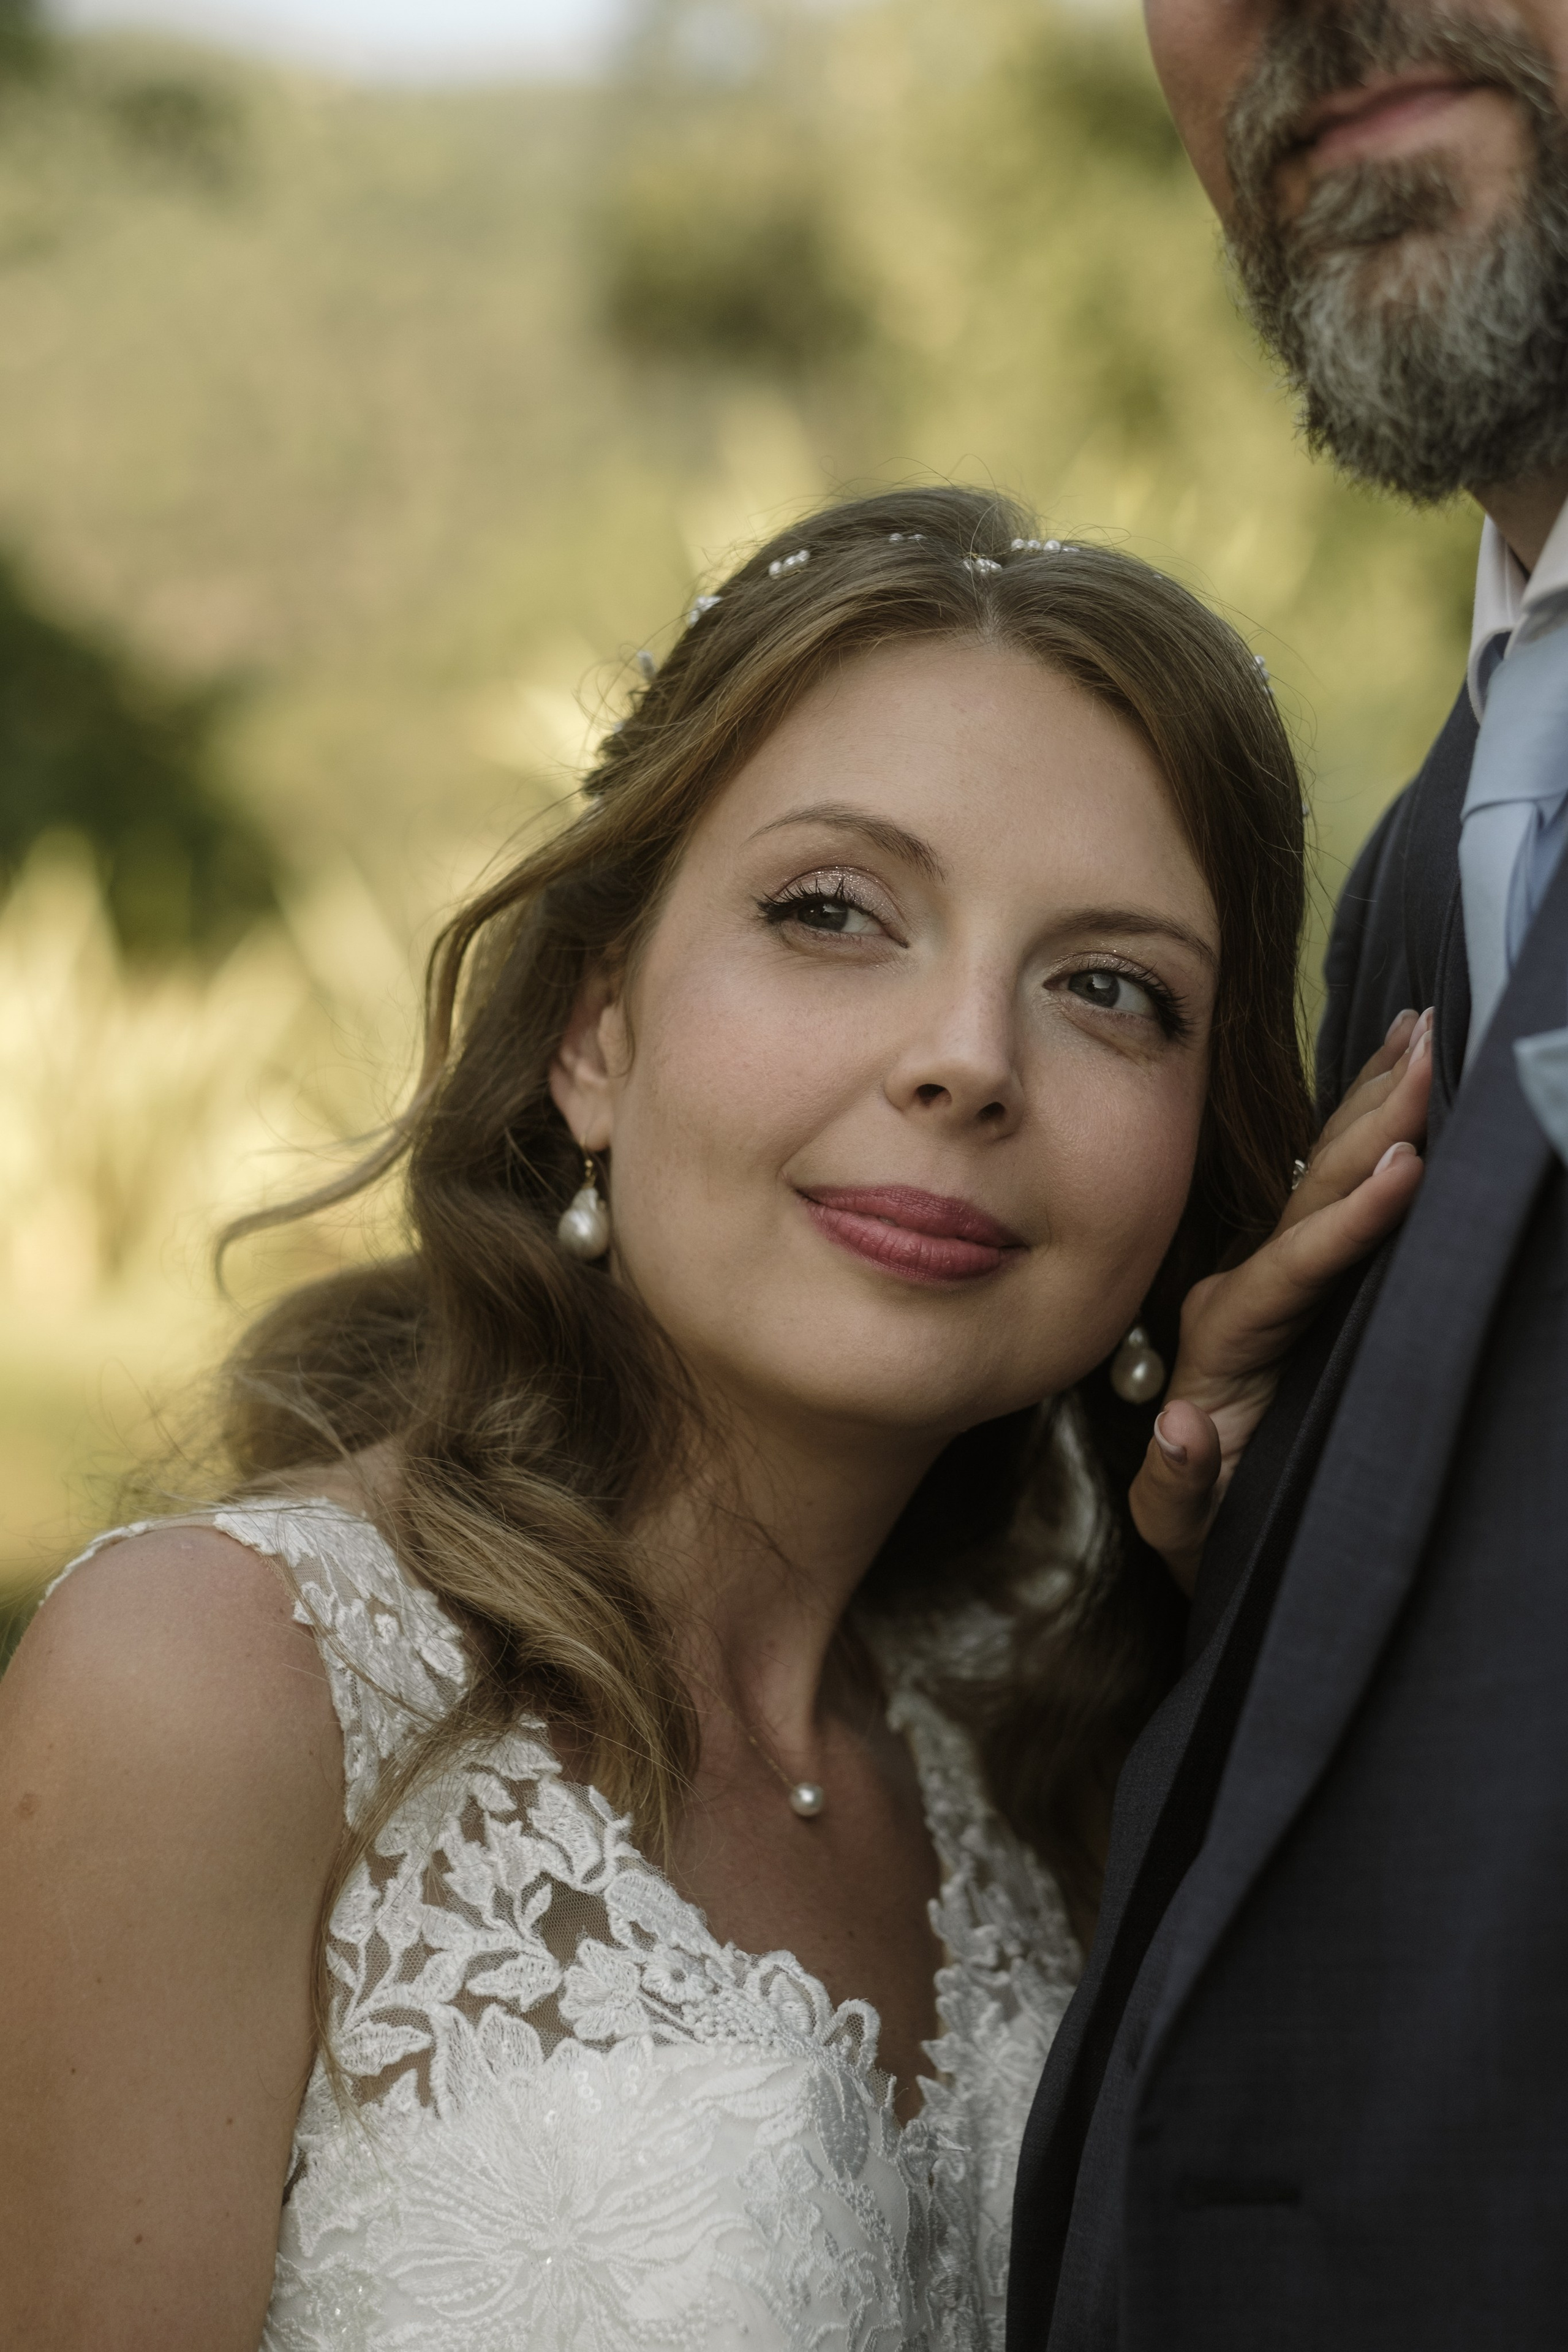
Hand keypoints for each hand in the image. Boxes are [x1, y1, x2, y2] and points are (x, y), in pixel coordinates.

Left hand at [1130, 1006, 1432, 1596]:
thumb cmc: (1201, 1534)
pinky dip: (1375, 1143)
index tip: (1407, 1162)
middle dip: (1374, 1115)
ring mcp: (1279, 1287)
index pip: (1294, 1264)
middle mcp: (1247, 1295)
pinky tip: (1406, 1096)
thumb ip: (1174, 1484)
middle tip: (1429, 1038)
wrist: (1204, 1546)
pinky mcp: (1310, 1294)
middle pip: (1315, 1193)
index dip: (1351, 1217)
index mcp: (1220, 1338)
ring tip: (1423, 1036)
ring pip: (1329, 1181)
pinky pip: (1343, 1205)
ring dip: (1375, 1106)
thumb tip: (1180, 1428)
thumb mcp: (1176, 1525)